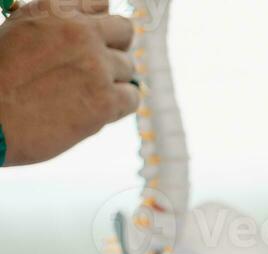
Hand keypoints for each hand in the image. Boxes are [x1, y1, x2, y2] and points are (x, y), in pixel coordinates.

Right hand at [0, 0, 138, 165]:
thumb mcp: (17, 31)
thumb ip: (51, 23)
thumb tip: (87, 25)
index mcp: (54, 10)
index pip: (100, 4)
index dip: (100, 24)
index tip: (97, 39)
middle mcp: (79, 32)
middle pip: (124, 31)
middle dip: (116, 47)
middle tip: (103, 65)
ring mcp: (96, 65)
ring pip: (128, 67)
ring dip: (113, 80)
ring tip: (85, 93)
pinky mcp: (105, 100)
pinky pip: (132, 97)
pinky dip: (119, 105)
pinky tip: (97, 110)